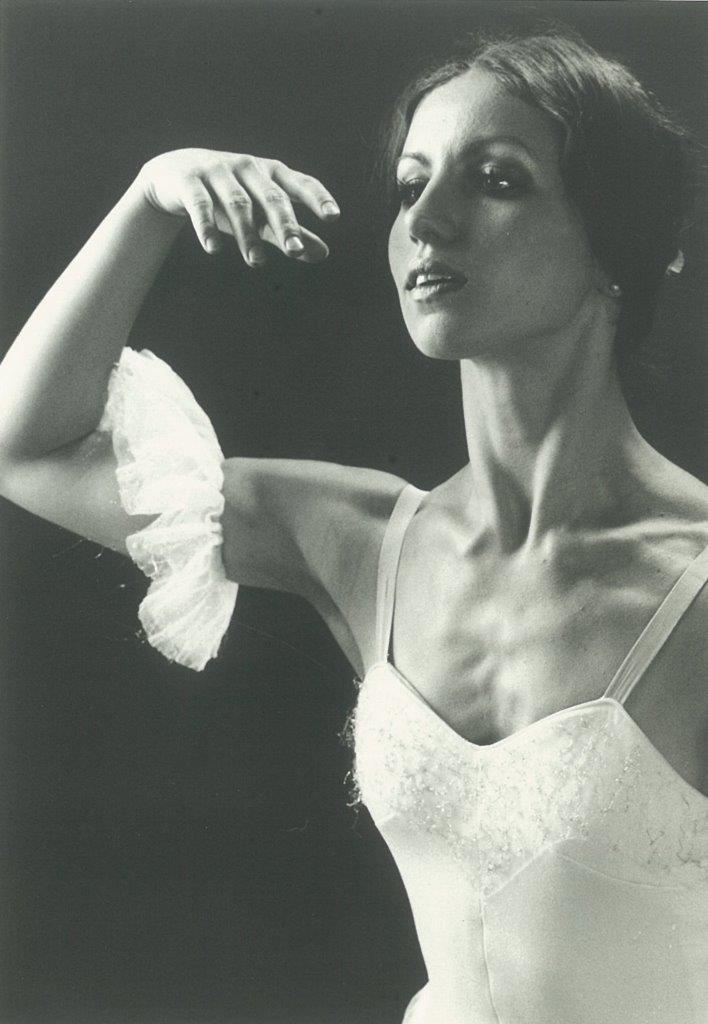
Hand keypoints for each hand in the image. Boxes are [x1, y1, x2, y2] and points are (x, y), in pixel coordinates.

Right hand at [136, 148, 339, 265]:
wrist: (174, 175)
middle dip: (285, 224)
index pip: (300, 183)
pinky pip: (200, 204)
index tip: (334, 217)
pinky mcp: (189, 180)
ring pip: (238, 204)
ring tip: (257, 262)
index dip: (317, 198)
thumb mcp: (261, 213)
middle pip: (271, 196)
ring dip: (247, 234)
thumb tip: (324, 254)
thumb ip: (290, 233)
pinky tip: (213, 248)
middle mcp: (248, 167)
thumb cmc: (229, 196)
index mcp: (271, 172)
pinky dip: (206, 226)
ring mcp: (218, 171)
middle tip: (295, 251)